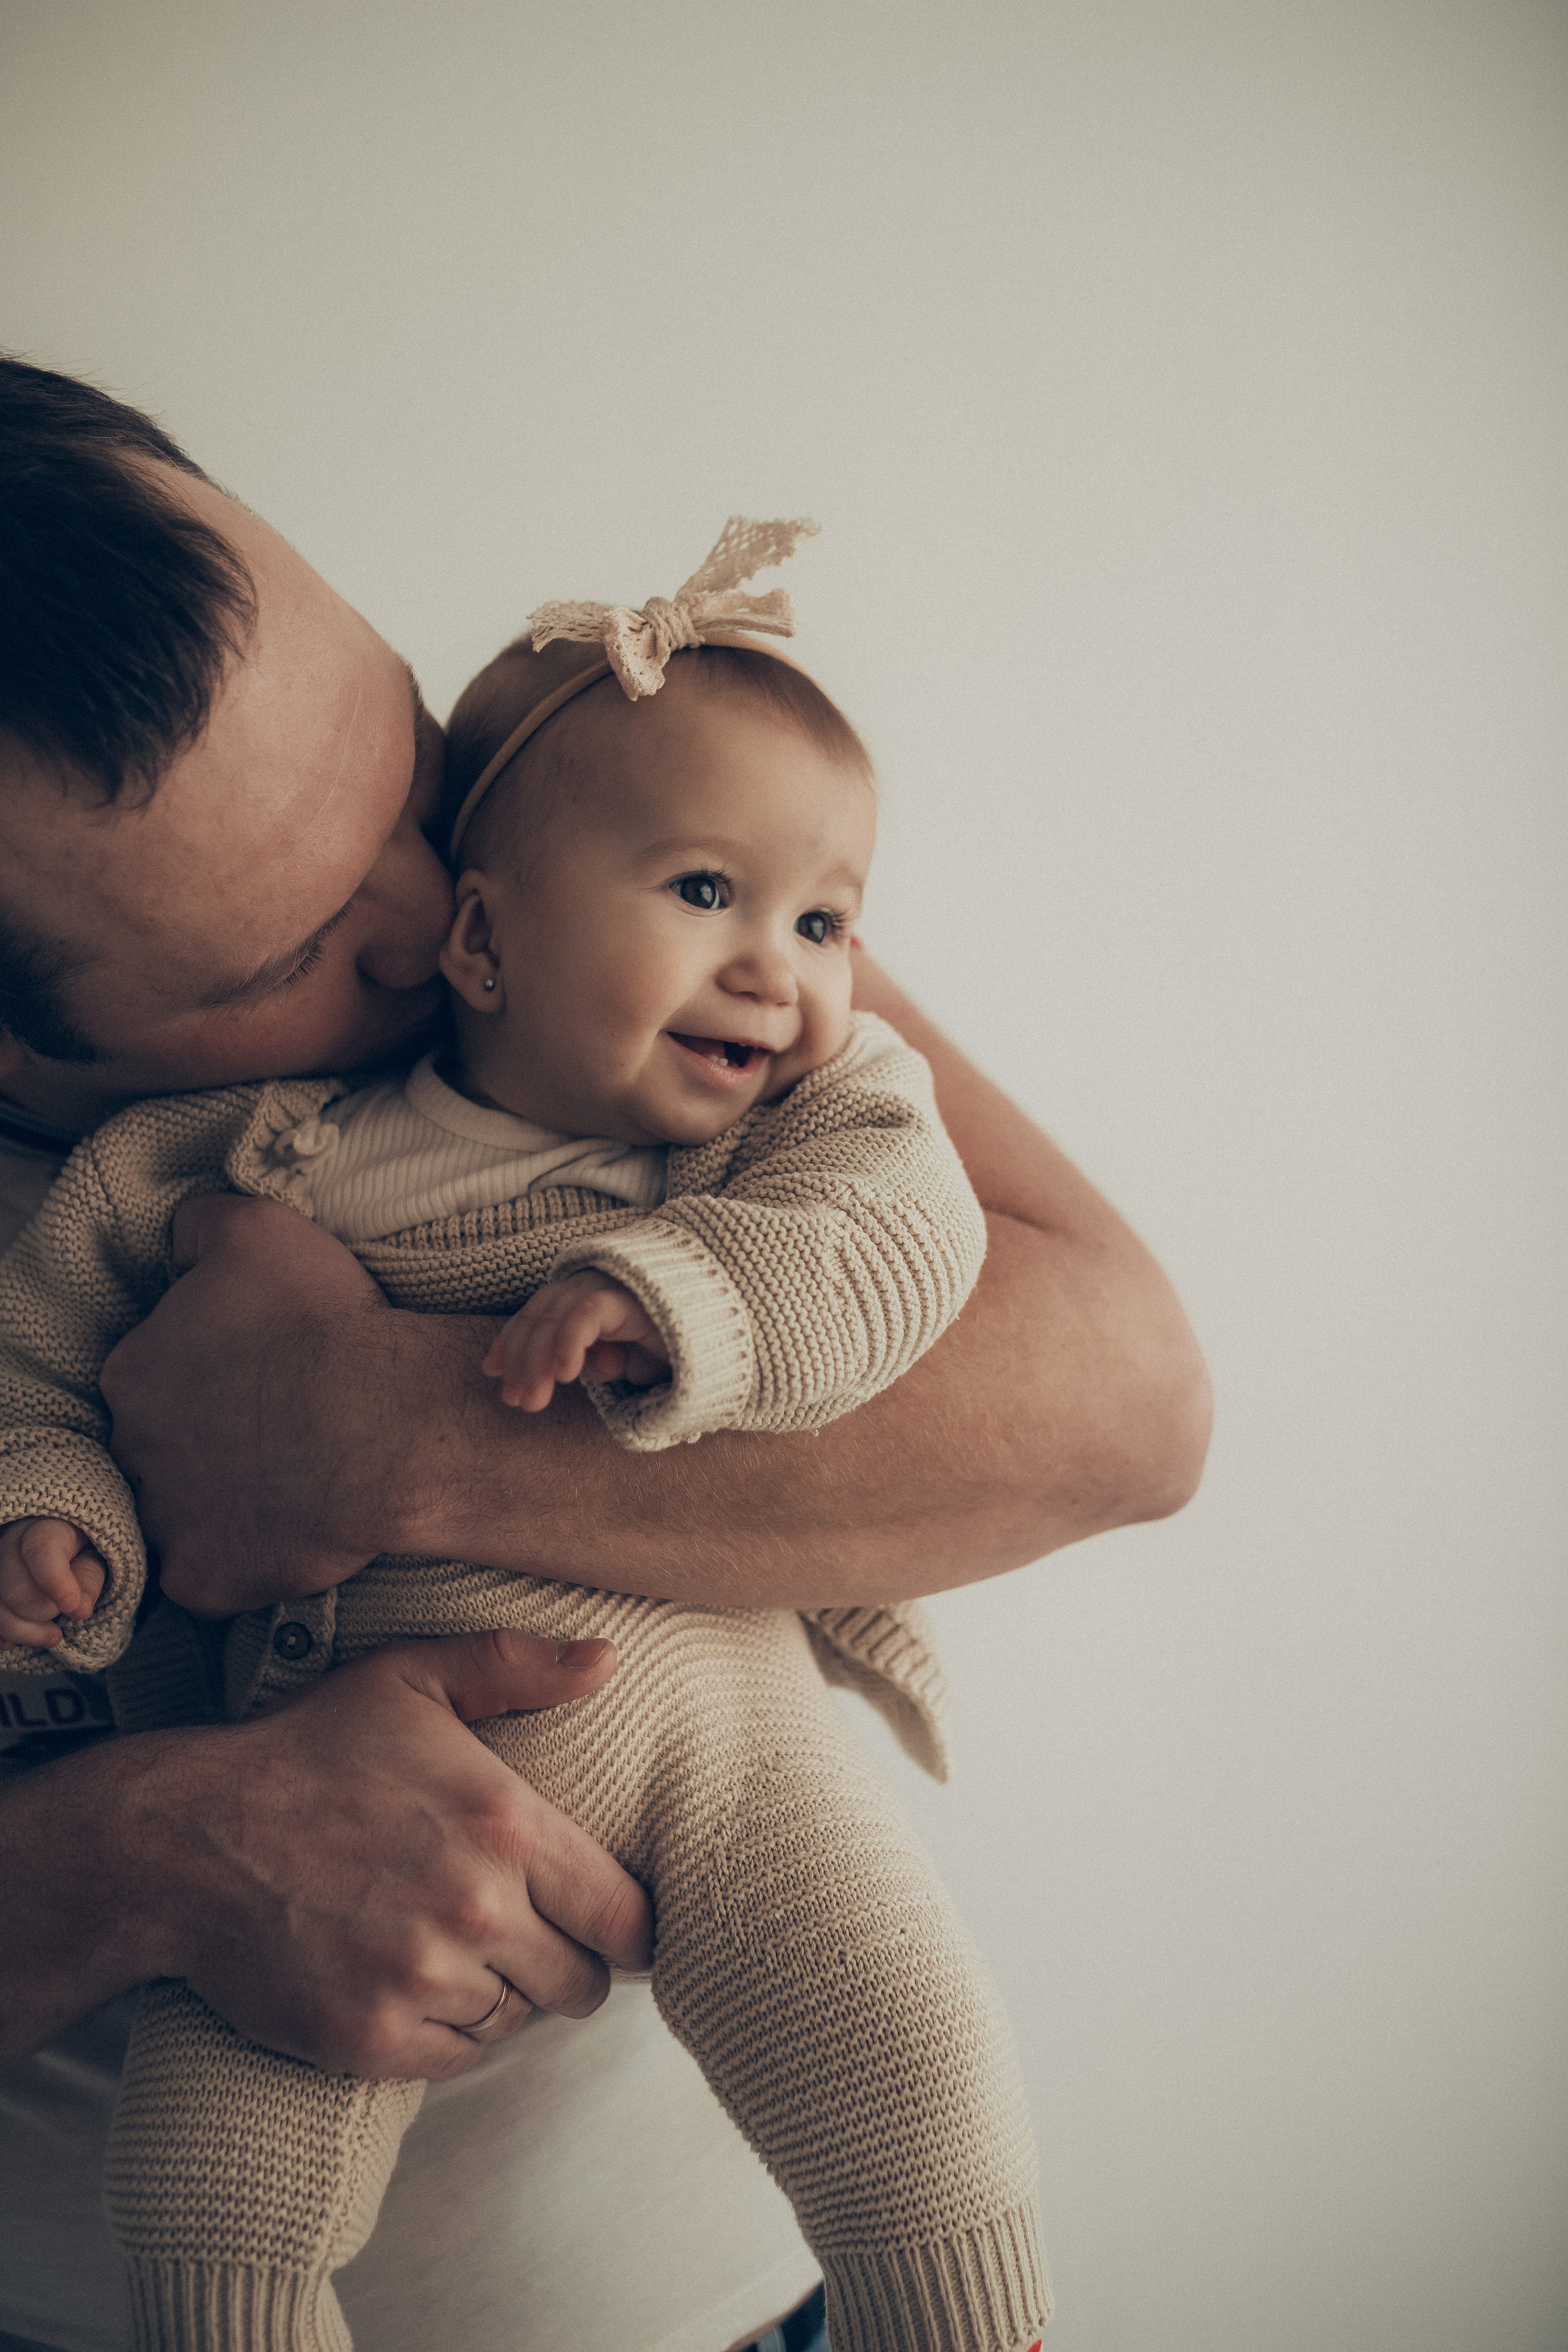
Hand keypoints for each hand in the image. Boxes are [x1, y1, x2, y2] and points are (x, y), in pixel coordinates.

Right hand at [0, 1517, 105, 1647]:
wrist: (60, 1547)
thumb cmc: (78, 1552)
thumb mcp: (95, 1557)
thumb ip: (89, 1579)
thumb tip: (79, 1610)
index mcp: (43, 1528)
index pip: (40, 1551)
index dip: (56, 1582)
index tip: (73, 1606)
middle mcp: (9, 1546)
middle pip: (14, 1589)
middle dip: (43, 1612)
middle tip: (66, 1611)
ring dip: (25, 1633)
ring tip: (53, 1636)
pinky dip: (4, 1637)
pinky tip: (21, 1637)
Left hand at [100, 1193, 415, 1616]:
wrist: (385, 1426)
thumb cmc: (324, 1324)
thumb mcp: (258, 1229)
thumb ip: (198, 1224)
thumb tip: (177, 1241)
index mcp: (134, 1371)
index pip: (153, 1374)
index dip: (208, 1371)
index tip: (260, 1370)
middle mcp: (132, 1449)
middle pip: (160, 1446)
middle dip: (207, 1438)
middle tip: (280, 1425)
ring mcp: (166, 1521)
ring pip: (181, 1514)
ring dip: (223, 1500)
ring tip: (291, 1479)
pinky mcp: (203, 1579)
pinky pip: (212, 1577)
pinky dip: (246, 1560)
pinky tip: (292, 1528)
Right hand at [158, 1629, 651, 2075]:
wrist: (185, 1839)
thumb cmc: (306, 1749)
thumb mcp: (409, 1678)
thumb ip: (516, 1664)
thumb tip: (609, 1661)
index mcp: (505, 1825)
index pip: (626, 1918)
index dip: (633, 1929)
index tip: (617, 1926)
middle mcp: (476, 1911)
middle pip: (581, 1982)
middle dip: (565, 1960)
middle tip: (526, 1930)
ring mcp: (421, 1981)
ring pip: (515, 2019)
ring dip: (499, 1990)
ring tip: (451, 1941)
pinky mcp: (371, 2040)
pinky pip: (456, 2056)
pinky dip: (445, 2028)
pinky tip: (410, 1977)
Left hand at [483, 1272, 669, 1409]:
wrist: (725, 1334)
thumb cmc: (676, 1347)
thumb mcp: (625, 1361)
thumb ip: (594, 1359)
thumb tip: (566, 1369)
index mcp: (588, 1294)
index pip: (537, 1312)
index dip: (512, 1340)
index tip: (492, 1372)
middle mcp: (595, 1282)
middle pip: (541, 1314)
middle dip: (522, 1359)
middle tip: (515, 1400)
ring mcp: (611, 1284)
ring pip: (557, 1315)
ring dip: (540, 1360)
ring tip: (534, 1398)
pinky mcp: (629, 1295)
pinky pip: (588, 1314)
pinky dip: (570, 1341)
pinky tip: (567, 1373)